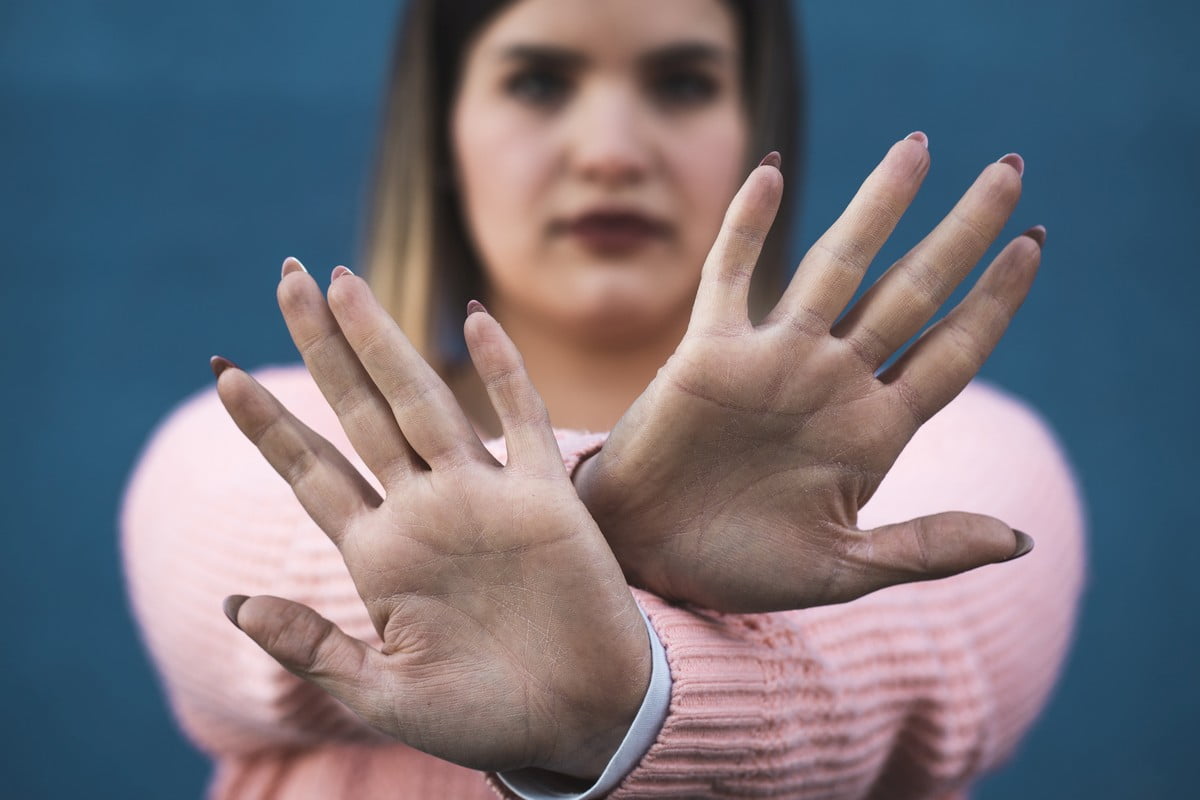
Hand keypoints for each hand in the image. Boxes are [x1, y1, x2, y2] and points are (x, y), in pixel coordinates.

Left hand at [214, 266, 649, 777]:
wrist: (583, 719)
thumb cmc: (485, 718)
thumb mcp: (386, 696)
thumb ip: (315, 649)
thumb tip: (235, 606)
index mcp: (380, 555)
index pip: (312, 472)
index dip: (268, 423)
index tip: (221, 372)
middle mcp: (425, 512)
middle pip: (359, 412)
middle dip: (320, 347)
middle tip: (284, 279)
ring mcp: (484, 497)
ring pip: (424, 401)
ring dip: (385, 343)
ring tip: (341, 282)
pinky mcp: (546, 497)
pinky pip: (522, 419)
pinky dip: (503, 369)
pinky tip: (474, 319)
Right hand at [574, 137, 1041, 612]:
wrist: (649, 556)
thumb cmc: (741, 566)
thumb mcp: (842, 569)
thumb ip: (925, 548)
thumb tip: (1019, 539)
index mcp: (872, 430)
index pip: (951, 351)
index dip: (994, 301)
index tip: (1034, 245)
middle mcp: (831, 381)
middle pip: (912, 292)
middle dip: (962, 233)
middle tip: (1011, 171)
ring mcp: (773, 361)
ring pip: (836, 267)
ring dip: (877, 207)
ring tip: (919, 147)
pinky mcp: (709, 352)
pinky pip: (731, 275)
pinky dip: (748, 225)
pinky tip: (773, 172)